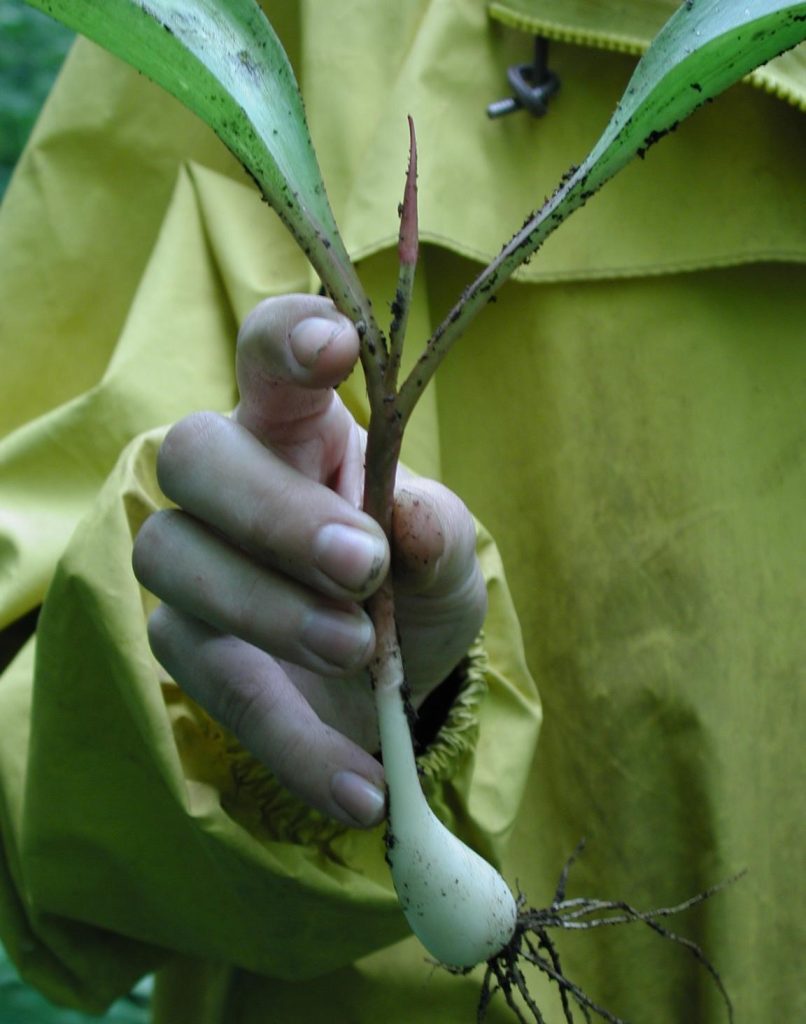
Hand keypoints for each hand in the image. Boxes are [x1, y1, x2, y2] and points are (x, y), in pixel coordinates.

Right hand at [132, 295, 485, 828]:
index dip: (286, 338)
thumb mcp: (451, 557)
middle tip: (361, 567)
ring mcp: (196, 565)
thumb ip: (439, 532)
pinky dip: (289, 736)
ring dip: (269, 610)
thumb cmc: (417, 586)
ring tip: (359, 653)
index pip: (267, 356)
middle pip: (196, 455)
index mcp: (301, 429)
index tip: (334, 348)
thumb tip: (408, 521)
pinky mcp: (190, 648)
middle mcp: (232, 482)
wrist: (399, 682)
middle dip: (273, 510)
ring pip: (176, 559)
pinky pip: (214, 683)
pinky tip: (358, 783)